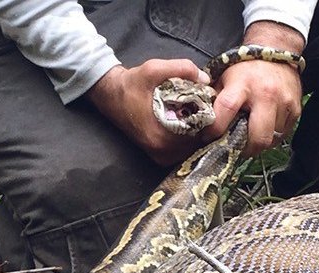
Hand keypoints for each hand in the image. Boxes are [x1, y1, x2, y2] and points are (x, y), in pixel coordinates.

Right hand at [88, 59, 210, 165]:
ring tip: (196, 113)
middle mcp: (162, 152)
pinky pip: (182, 151)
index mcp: (161, 137)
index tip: (207, 102)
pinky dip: (188, 139)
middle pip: (197, 142)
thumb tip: (205, 79)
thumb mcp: (154, 68)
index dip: (207, 116)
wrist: (110, 95)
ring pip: (191, 148)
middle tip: (204, 107)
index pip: (199, 132)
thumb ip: (182, 68)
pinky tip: (187, 123)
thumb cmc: (131, 83)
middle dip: (204, 125)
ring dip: (197, 132)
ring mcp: (160, 157)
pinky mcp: (159, 157)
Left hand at [204, 21, 304, 156]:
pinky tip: (264, 126)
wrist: (275, 50)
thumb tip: (201, 124)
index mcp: (243, 85)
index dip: (215, 130)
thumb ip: (215, 100)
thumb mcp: (225, 78)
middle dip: (246, 149)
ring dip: (259, 142)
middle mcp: (266, 94)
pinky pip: (282, 134)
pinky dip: (272, 135)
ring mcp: (284, 103)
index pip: (227, 111)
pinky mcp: (296, 109)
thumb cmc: (245, 68)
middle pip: (258, 138)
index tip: (209, 137)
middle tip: (237, 148)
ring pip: (271, 140)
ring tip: (250, 134)